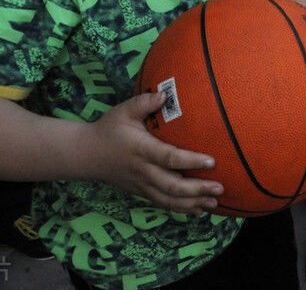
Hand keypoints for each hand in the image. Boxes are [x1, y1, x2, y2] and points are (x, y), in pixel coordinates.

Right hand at [88, 93, 222, 214]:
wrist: (85, 154)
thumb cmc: (109, 129)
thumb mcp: (123, 111)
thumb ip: (144, 102)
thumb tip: (164, 95)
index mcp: (141, 149)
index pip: (168, 157)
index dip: (190, 161)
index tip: (212, 161)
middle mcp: (142, 170)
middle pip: (171, 185)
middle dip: (196, 189)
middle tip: (219, 188)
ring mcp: (140, 184)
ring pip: (167, 199)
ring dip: (192, 204)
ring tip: (214, 203)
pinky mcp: (140, 192)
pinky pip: (162, 203)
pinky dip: (181, 209)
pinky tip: (199, 210)